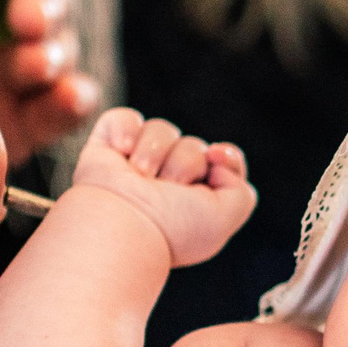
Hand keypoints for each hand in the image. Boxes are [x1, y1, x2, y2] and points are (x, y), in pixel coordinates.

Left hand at [0, 0, 98, 161]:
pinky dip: (73, 100)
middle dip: (43, 2)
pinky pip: (65, 102)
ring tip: (27, 67)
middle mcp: (3, 7)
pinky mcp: (32, 113)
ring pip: (59, 46)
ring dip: (51, 52)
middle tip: (24, 22)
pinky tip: (67, 98)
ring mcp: (21, 61)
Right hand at [71, 109, 256, 266]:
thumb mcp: (224, 217)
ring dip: (155, 152)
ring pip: (162, 130)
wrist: (122, 224)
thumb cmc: (171, 226)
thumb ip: (240, 191)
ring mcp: (134, 166)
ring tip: (140, 178)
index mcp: (193, 203)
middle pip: (193, 146)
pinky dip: (125, 131)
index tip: (216, 159)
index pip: (221, 164)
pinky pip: (126, 119)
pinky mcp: (106, 149)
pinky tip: (121, 153)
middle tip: (166, 189)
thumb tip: (216, 158)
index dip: (225, 157)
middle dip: (184, 163)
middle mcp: (165, 184)